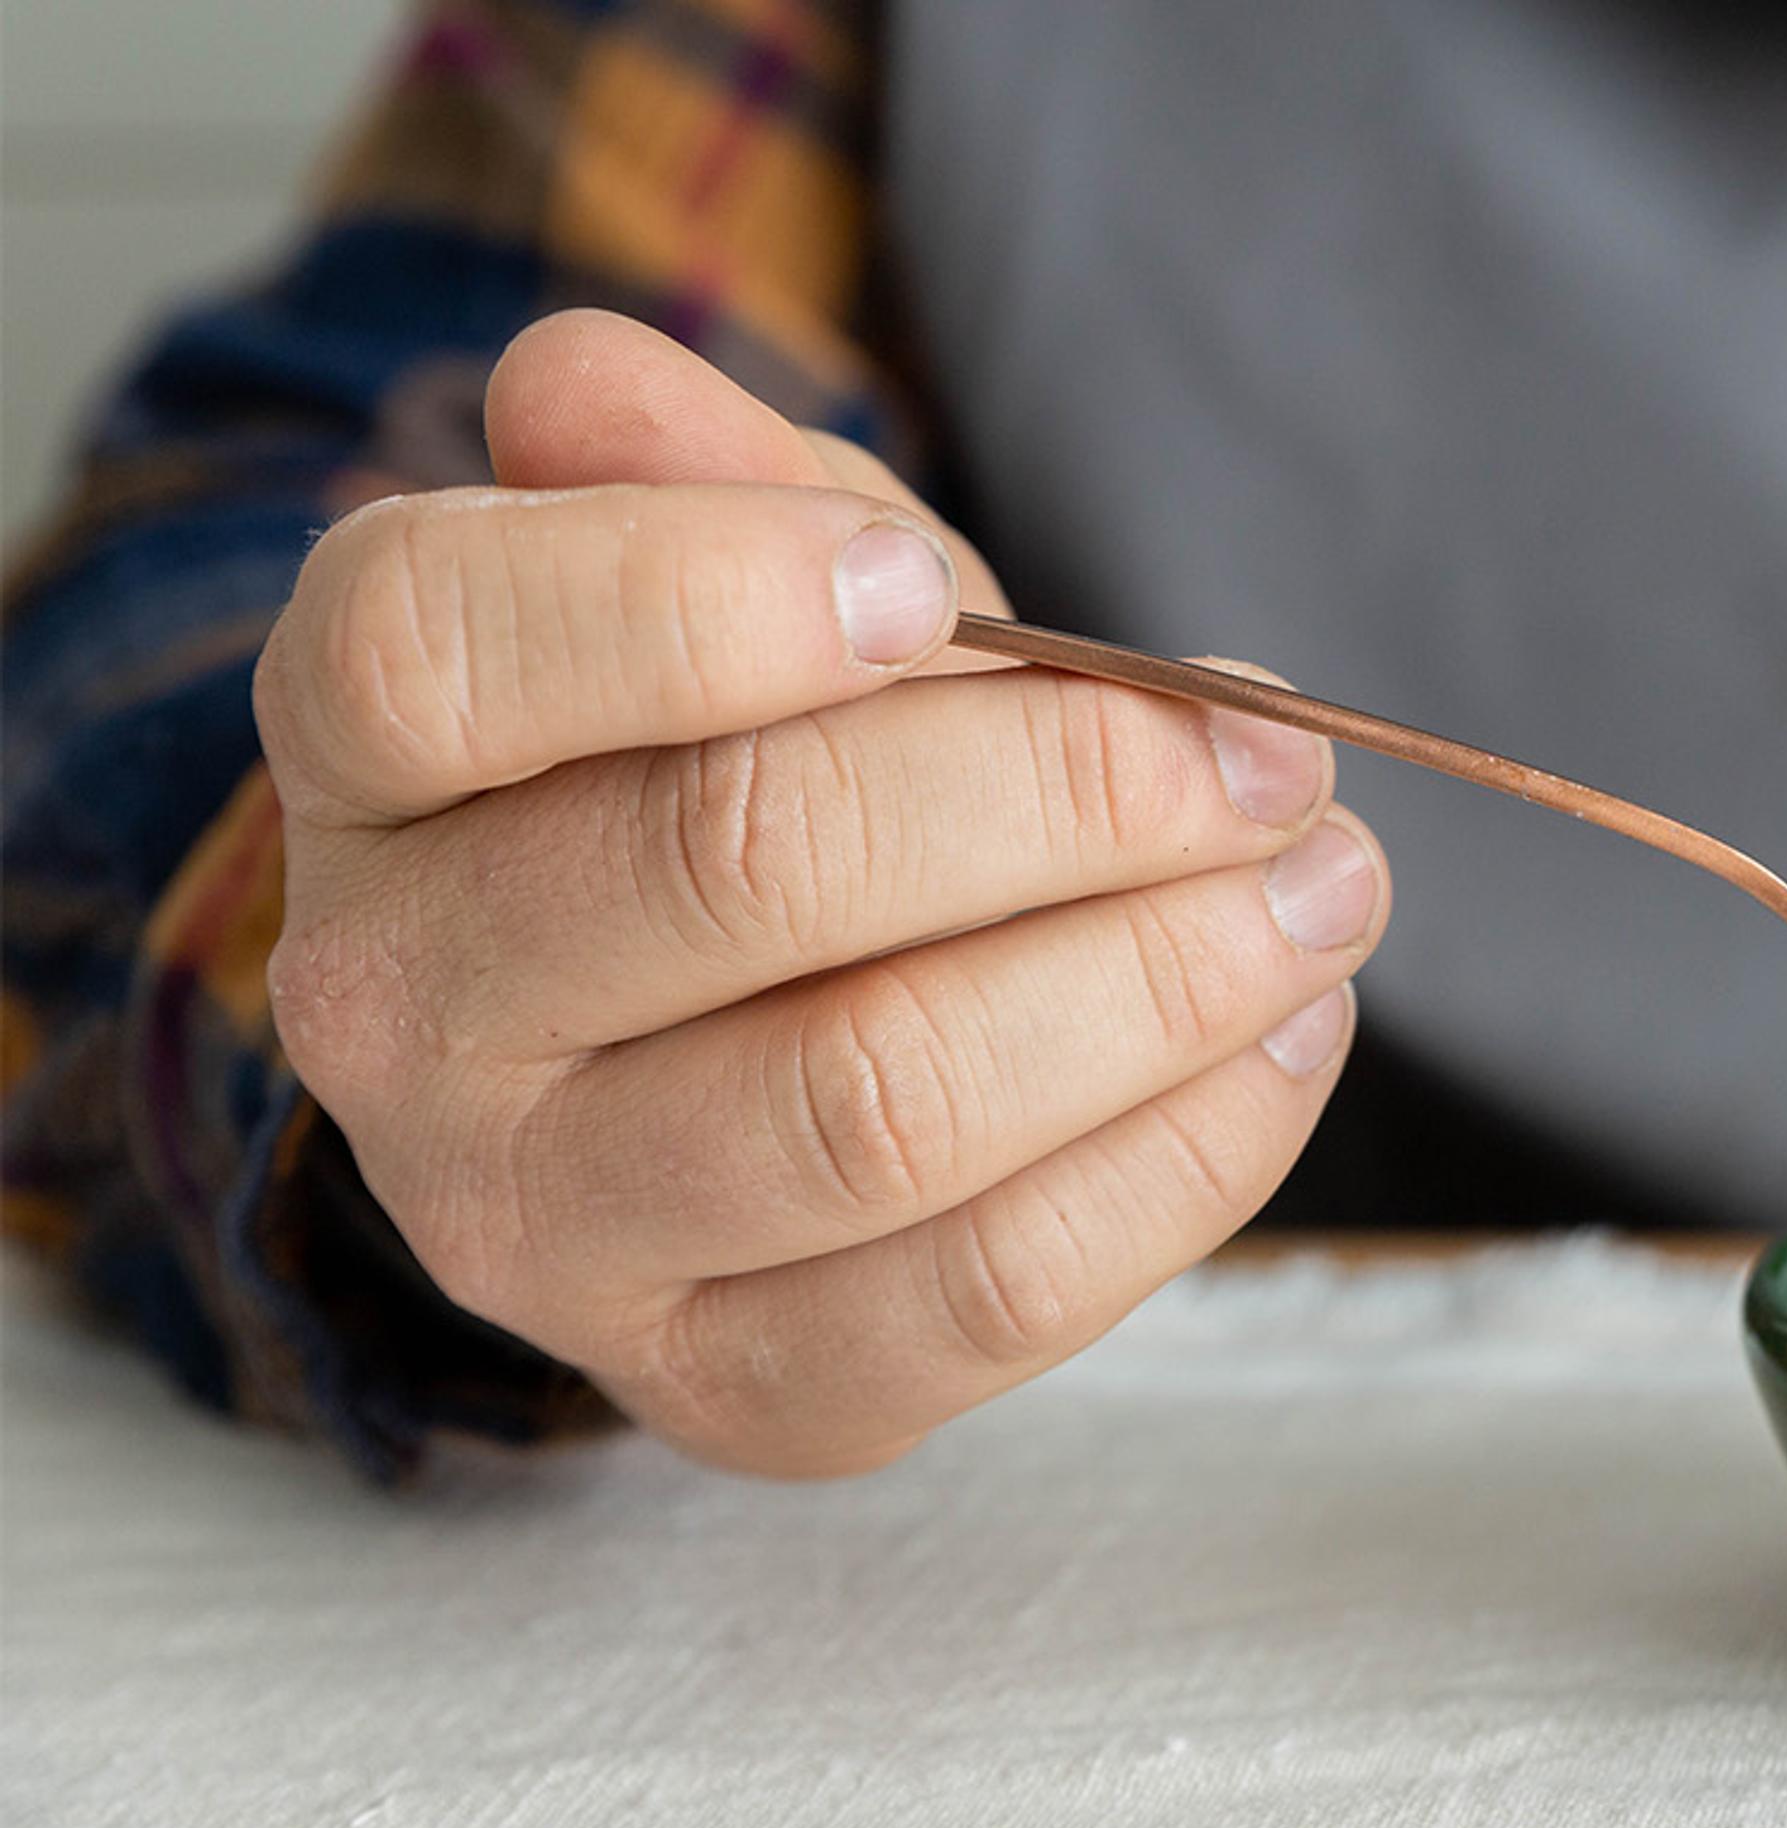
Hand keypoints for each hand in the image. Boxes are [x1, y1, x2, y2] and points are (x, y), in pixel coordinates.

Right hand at [254, 312, 1389, 1476]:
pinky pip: (989, 1291)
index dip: (705, 598)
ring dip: (1164, 976)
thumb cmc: (731, 761)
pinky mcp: (735, 1392)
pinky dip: (1186, 1153)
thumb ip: (700, 478)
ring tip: (1326, 884)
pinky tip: (1288, 1035)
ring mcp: (549, 1231)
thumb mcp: (725, 576)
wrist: (707, 1052)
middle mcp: (399, 1012)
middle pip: (741, 868)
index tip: (940, 584)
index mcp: (364, 758)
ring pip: (883, 1101)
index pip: (446, 653)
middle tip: (1269, 750)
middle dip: (1071, 791)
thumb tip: (596, 381)